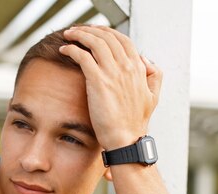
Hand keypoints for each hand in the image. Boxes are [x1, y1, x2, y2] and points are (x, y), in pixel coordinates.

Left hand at [59, 26, 161, 150]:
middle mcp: (127, 67)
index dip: (107, 32)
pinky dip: (72, 49)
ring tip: (69, 35)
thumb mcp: (152, 97)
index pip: (123, 40)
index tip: (95, 32)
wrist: (126, 140)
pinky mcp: (98, 81)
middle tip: (78, 30)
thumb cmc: (134, 123)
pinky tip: (64, 50)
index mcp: (138, 69)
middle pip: (107, 36)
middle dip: (91, 29)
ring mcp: (113, 73)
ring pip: (95, 42)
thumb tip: (145, 59)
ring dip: (79, 34)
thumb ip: (154, 76)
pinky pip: (82, 56)